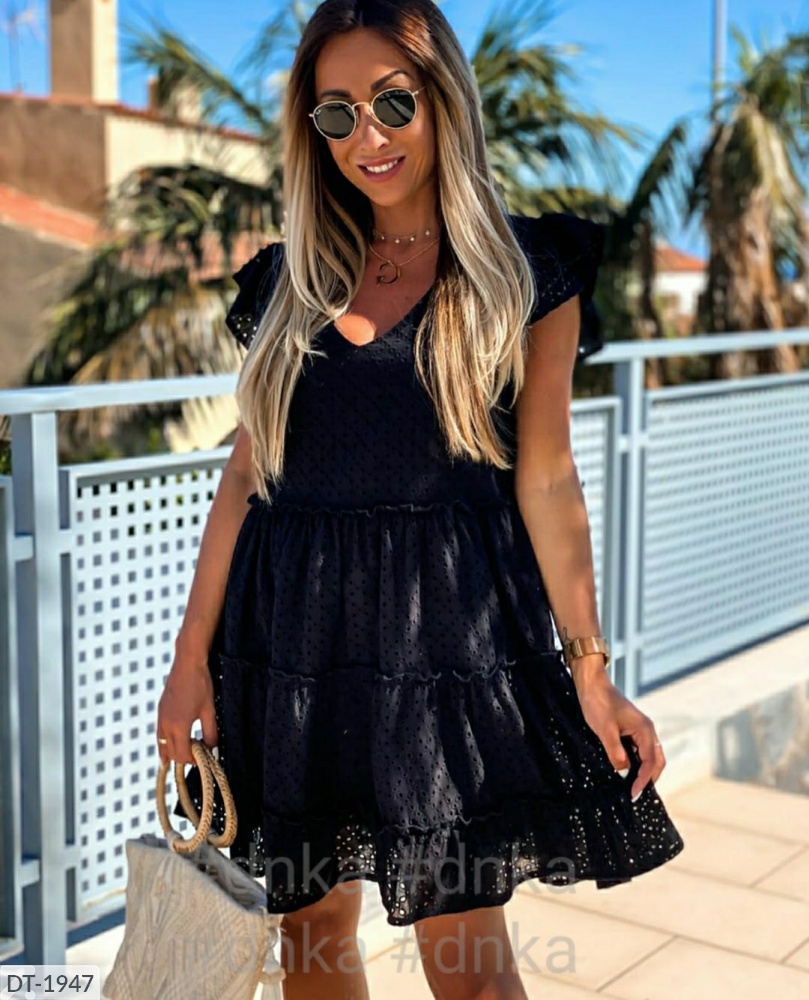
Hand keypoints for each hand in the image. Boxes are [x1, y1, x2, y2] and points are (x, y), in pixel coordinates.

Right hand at [156, 649, 217, 766]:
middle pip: (171, 752)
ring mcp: (161, 717)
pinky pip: (160, 734)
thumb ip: (211, 732)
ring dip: (173, 751)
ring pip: (162, 744)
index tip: (203, 759)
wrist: (187, 663)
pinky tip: (173, 743)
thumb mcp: (210, 710)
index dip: (193, 760)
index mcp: (178, 726)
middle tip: (197, 756)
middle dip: (184, 758)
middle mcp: (166, 724)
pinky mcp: (160, 710)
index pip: (182, 754)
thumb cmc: (200, 685)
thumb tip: (212, 747)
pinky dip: (166, 742)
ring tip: (186, 752)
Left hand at [571, 666, 664, 800]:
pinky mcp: (630, 729)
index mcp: (645, 729)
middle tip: (636, 794)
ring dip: (643, 771)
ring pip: (648, 755)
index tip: (633, 794)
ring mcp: (639, 729)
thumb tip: (624, 773)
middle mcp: (646, 730)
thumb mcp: (605, 730)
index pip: (650, 761)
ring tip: (632, 786)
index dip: (643, 780)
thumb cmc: (598, 703)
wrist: (591, 684)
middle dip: (649, 778)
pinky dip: (636, 762)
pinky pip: (639, 750)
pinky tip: (626, 770)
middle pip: (656, 760)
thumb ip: (616, 753)